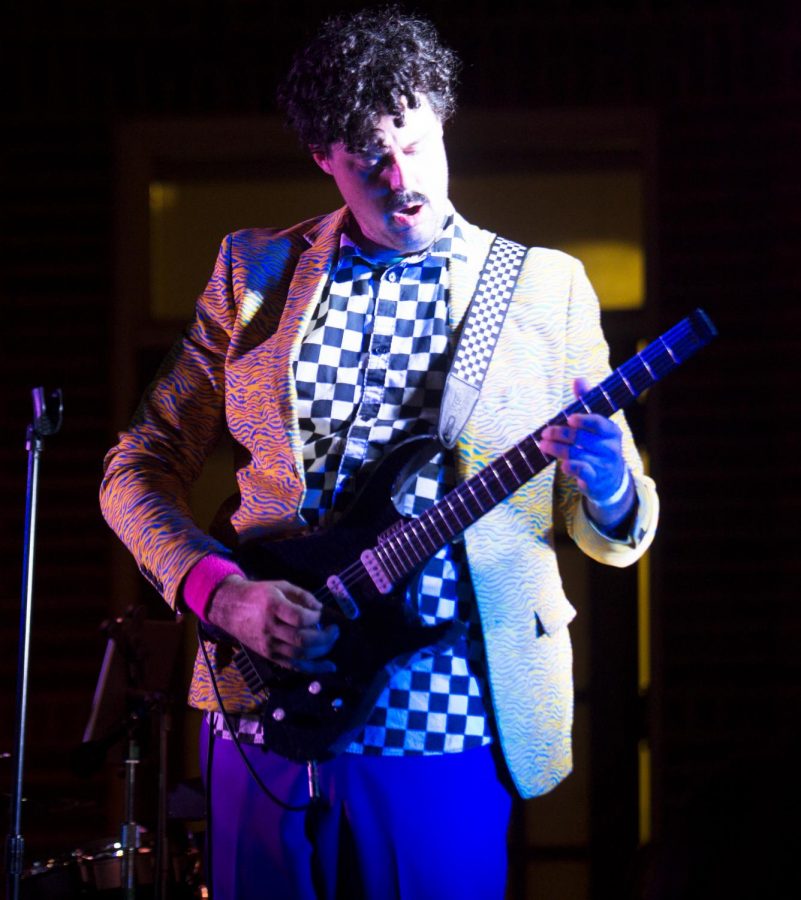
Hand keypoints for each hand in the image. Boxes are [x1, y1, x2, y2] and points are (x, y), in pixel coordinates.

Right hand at [207, 575, 338, 672]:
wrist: (230, 608)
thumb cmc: (258, 594)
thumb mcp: (280, 586)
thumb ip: (303, 596)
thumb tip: (321, 610)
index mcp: (272, 607)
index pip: (299, 618)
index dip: (316, 618)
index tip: (322, 614)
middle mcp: (269, 628)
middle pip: (301, 640)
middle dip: (324, 637)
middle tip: (335, 631)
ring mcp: (268, 645)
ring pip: (299, 655)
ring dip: (321, 651)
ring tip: (332, 642)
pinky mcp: (268, 656)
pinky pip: (293, 666)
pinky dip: (313, 668)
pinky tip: (328, 666)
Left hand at [538, 378, 634, 525]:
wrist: (611, 479)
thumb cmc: (598, 445)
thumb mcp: (596, 425)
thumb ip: (586, 402)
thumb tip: (578, 379)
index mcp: (611, 431)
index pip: (599, 423)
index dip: (583, 420)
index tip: (568, 418)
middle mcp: (610, 447)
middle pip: (581, 438)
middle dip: (560, 434)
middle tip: (544, 433)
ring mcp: (603, 464)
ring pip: (576, 454)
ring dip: (556, 449)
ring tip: (542, 445)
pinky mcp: (595, 479)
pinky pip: (581, 471)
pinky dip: (569, 467)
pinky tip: (561, 464)